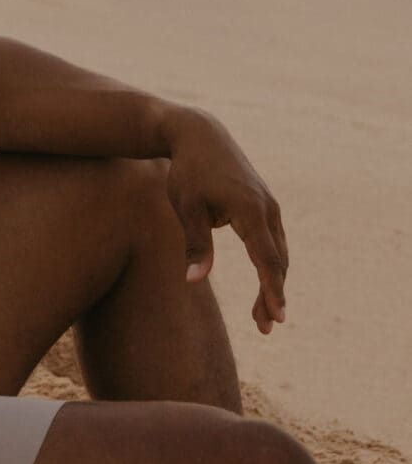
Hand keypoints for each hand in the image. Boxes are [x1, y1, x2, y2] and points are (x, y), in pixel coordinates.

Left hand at [163, 108, 288, 334]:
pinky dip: (270, 265)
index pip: (266, 259)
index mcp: (250, 209)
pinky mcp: (265, 205)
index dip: (272, 290)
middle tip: (264, 328)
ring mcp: (270, 206)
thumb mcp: (185, 206)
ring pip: (278, 253)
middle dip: (272, 295)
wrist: (199, 135)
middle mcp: (267, 208)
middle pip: (277, 261)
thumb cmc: (187, 172)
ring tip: (261, 317)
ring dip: (273, 283)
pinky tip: (264, 285)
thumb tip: (194, 281)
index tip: (277, 317)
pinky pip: (272, 242)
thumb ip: (194, 243)